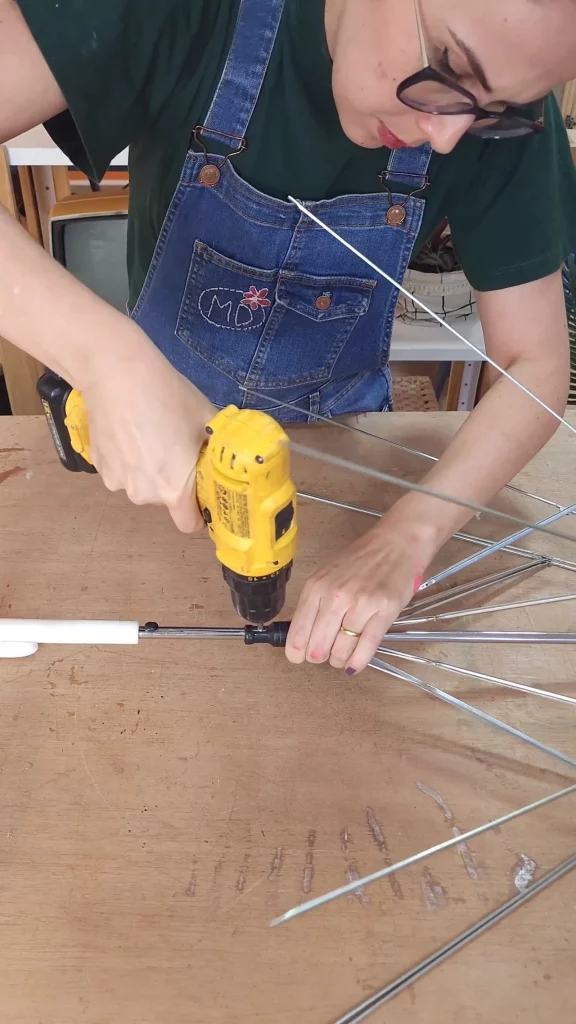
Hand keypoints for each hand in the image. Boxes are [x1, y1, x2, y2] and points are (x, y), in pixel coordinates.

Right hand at [80, 339, 215, 531]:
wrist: (115, 373)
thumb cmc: (167, 395)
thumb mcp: (206, 419)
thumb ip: (218, 446)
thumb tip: (229, 454)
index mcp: (174, 489)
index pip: (190, 524)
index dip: (200, 513)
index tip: (204, 494)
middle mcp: (144, 494)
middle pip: (166, 500)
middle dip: (176, 482)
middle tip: (178, 449)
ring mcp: (118, 482)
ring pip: (143, 485)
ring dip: (151, 470)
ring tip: (151, 434)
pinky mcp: (100, 467)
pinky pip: (123, 472)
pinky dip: (130, 460)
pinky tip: (130, 431)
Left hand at [285, 515, 437, 673]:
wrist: (396, 543)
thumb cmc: (361, 559)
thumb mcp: (327, 574)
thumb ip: (314, 602)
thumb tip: (301, 634)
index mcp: (317, 585)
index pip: (299, 631)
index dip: (296, 651)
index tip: (299, 657)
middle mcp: (336, 596)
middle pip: (318, 645)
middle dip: (318, 657)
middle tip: (323, 656)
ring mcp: (362, 604)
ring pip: (342, 649)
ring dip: (339, 660)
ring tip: (341, 657)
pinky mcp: (385, 611)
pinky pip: (367, 647)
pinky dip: (358, 662)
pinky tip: (354, 664)